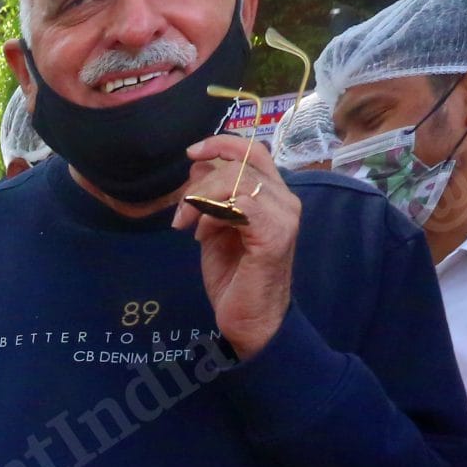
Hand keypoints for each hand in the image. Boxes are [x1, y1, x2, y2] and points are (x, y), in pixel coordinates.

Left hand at [174, 133, 299, 359]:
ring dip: (203, 198)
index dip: (222, 144)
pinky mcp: (275, 234)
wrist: (250, 321)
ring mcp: (284, 216)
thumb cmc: (234, 278)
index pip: (253, 151)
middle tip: (182, 212)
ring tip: (188, 225)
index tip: (192, 154)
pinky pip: (242, 203)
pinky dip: (214, 212)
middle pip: (242, 162)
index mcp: (273, 196)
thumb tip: (198, 166)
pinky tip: (203, 234)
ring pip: (238, 179)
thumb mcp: (214, 228)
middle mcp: (285, 200)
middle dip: (202, 180)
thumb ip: (210, 197)